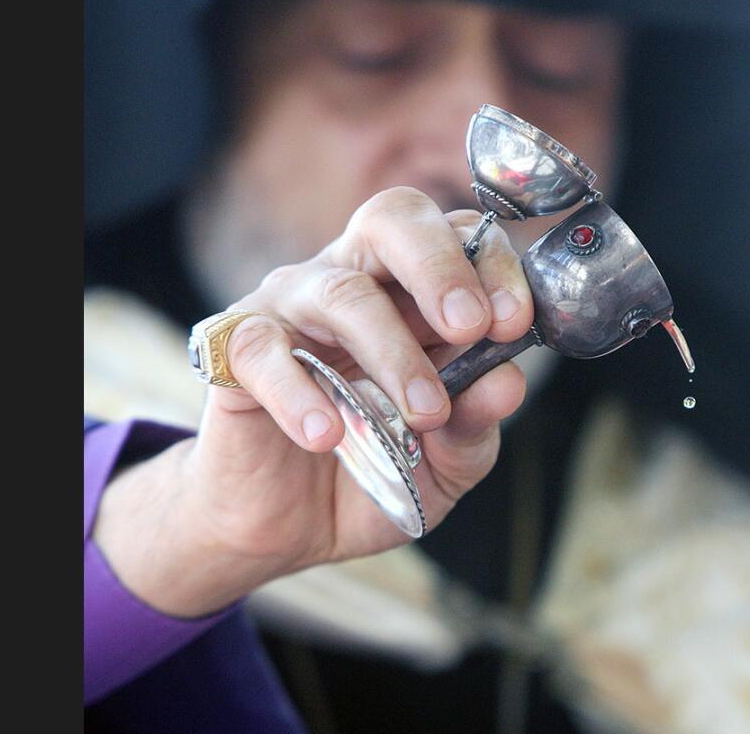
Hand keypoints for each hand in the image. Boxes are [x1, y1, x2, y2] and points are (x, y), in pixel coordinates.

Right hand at [92, 187, 532, 616]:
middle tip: (472, 327)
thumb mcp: (445, 463)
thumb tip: (508, 383)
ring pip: (340, 293)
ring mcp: (288, 308)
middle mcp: (350, 278)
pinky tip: (329, 435)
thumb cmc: (374, 472)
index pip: (458, 234)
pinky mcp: (234, 350)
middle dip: (441, 267)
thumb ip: (476, 422)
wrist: (287, 531)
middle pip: (391, 219)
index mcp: (411, 289)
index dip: (492, 266)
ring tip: (423, 415)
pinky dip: (301, 394)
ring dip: (392, 351)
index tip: (515, 324)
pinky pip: (266, 352)